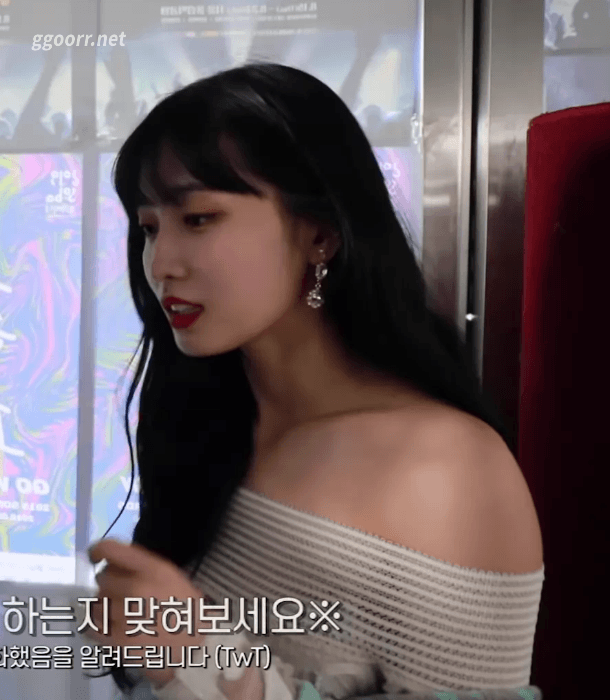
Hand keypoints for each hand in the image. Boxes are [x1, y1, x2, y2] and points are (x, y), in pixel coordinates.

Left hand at [87, 539, 205, 686]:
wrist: (196, 649)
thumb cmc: (186, 610)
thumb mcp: (171, 577)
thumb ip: (143, 567)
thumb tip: (113, 564)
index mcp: (153, 568)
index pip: (111, 550)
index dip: (97, 551)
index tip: (95, 557)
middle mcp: (136, 587)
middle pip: (102, 578)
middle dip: (111, 586)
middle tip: (125, 597)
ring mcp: (124, 615)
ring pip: (96, 603)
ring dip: (105, 607)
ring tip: (124, 616)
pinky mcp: (116, 640)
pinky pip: (92, 627)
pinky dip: (99, 627)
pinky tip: (114, 629)